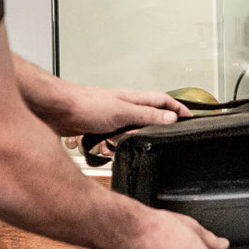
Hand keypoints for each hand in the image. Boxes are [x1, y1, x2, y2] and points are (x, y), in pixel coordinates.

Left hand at [30, 81, 188, 136]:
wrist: (57, 109)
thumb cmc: (85, 104)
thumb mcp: (123, 111)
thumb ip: (147, 116)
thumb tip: (171, 118)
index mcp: (134, 99)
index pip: (164, 101)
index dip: (179, 109)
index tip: (191, 118)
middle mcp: (124, 107)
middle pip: (147, 119)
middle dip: (150, 132)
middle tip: (155, 142)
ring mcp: (111, 118)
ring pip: (128, 133)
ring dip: (124, 143)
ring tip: (117, 146)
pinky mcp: (98, 128)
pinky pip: (110, 142)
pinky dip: (108, 148)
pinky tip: (102, 149)